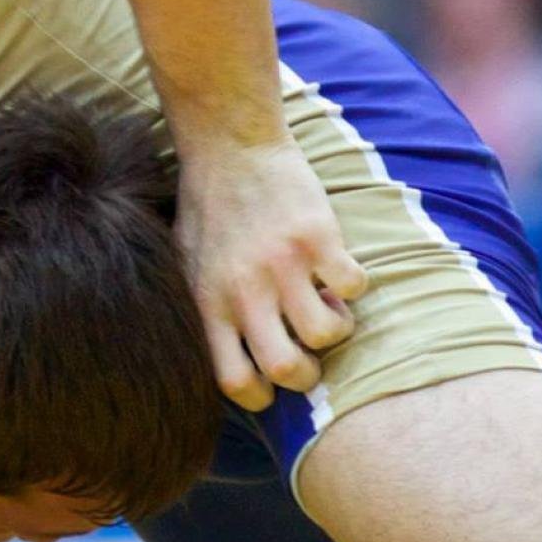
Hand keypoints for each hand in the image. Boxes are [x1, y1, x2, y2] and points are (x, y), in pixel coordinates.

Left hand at [174, 137, 368, 410]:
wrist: (228, 146)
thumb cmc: (207, 209)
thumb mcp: (187, 266)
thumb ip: (205, 311)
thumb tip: (226, 357)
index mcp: (208, 304)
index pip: (233, 382)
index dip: (261, 395)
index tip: (271, 378)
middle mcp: (243, 291)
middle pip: (287, 370)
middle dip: (307, 374)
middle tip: (309, 349)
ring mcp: (282, 265)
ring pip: (327, 334)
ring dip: (336, 328)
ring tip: (325, 303)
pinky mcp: (316, 238)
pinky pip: (354, 287)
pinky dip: (354, 284)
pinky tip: (336, 267)